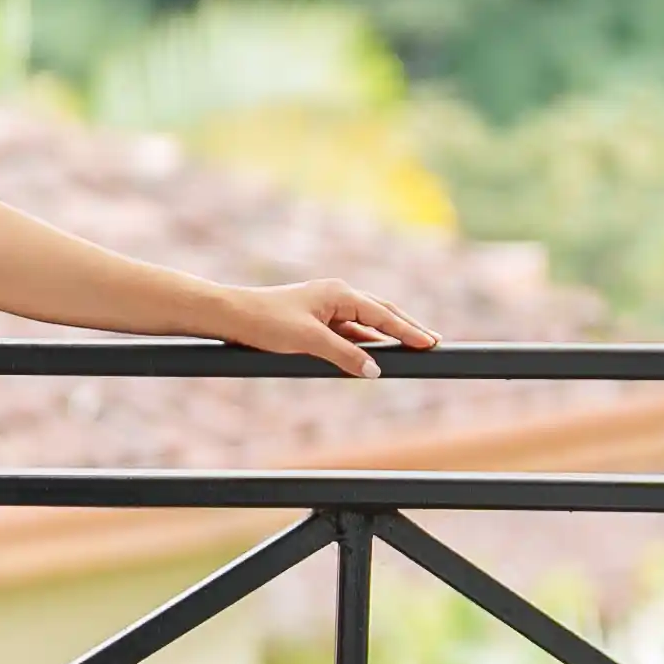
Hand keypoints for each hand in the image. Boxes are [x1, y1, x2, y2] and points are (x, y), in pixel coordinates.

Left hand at [205, 278, 438, 380]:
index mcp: (339, 294)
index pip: (383, 314)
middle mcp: (336, 297)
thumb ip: (345, 355)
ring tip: (413, 348)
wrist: (231, 315)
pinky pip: (348, 333)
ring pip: (365, 325)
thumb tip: (375, 369)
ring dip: (387, 337)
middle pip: (380, 313)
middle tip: (433, 343)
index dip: (408, 330)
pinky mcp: (315, 322)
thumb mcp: (309, 341)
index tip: (431, 343)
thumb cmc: (266, 321)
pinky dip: (365, 343)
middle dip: (406, 328)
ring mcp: (326, 309)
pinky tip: (374, 355)